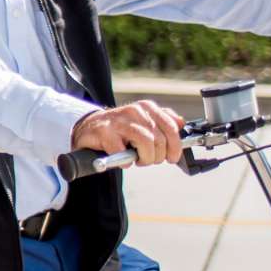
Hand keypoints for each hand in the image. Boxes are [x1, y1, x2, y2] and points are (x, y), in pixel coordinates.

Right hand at [71, 99, 185, 167]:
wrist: (89, 128)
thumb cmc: (119, 129)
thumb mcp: (143, 121)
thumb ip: (162, 120)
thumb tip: (181, 124)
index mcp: (146, 107)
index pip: (171, 127)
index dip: (175, 147)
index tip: (172, 158)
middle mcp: (134, 111)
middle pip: (160, 139)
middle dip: (158, 156)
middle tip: (149, 160)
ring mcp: (118, 120)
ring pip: (146, 143)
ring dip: (145, 158)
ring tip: (139, 161)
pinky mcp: (104, 132)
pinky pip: (123, 152)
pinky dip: (125, 162)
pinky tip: (122, 160)